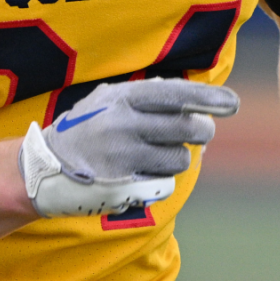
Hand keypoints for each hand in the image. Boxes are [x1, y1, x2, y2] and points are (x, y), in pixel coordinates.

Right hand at [18, 78, 239, 216]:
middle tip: (203, 132)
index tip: (232, 103)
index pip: (175, 94)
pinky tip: (142, 171)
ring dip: (179, 157)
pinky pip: (166, 182)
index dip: (207, 98)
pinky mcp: (126, 185)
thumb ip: (145, 96)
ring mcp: (124, 157)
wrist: (47, 167)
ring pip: (181, 159)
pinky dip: (163, 177)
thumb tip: (193, 98)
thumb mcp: (107, 100)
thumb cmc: (85, 129)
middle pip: (188, 128)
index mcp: (121, 98)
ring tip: (159, 153)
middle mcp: (124, 124)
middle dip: (203, 131)